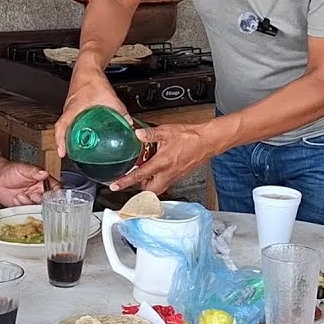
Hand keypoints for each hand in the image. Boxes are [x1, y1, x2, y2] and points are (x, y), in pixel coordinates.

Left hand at [0, 160, 53, 205]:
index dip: (57, 191)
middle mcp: (39, 191)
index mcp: (42, 181)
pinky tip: (17, 198)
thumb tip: (44, 173)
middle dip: (42, 199)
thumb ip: (34, 172)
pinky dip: (23, 205)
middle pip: (48, 199)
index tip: (56, 193)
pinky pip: (27, 210)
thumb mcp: (23, 169)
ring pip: (37, 206)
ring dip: (30, 202)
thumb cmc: (10, 171)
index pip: (54, 187)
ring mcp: (31, 200)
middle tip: (34, 195)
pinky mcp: (23, 206)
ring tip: (21, 195)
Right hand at [54, 65, 128, 157]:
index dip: (60, 141)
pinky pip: (69, 120)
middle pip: (60, 129)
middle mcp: (69, 109)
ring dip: (66, 136)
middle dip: (61, 143)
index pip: (61, 127)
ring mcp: (69, 107)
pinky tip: (81, 133)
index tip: (61, 152)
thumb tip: (128, 123)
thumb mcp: (109, 97)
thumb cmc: (91, 79)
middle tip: (66, 154)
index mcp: (74, 108)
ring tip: (72, 148)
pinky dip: (71, 128)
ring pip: (64, 124)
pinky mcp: (73, 106)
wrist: (88, 67)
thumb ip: (120, 111)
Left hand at [109, 122, 223, 194]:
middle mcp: (168, 174)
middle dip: (138, 190)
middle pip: (149, 192)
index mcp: (162, 163)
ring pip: (157, 189)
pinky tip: (156, 171)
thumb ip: (150, 133)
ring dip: (148, 186)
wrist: (207, 141)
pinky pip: (165, 184)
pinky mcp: (179, 176)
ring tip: (142, 176)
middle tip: (130, 182)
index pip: (140, 176)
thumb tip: (136, 134)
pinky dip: (157, 181)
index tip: (115, 186)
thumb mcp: (166, 131)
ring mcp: (174, 176)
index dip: (125, 181)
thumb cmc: (190, 137)